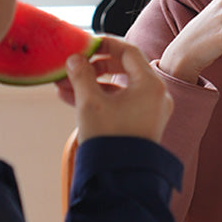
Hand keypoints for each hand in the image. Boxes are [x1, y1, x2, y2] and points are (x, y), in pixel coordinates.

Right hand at [56, 36, 172, 143]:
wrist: (121, 178)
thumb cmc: (109, 139)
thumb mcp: (90, 103)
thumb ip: (81, 75)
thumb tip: (74, 58)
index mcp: (151, 85)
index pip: (129, 51)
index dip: (105, 43)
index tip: (85, 44)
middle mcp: (157, 95)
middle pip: (125, 67)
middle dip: (95, 66)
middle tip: (74, 66)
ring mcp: (153, 110)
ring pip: (121, 87)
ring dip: (93, 84)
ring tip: (64, 86)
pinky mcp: (145, 122)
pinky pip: (123, 102)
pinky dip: (102, 98)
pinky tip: (73, 99)